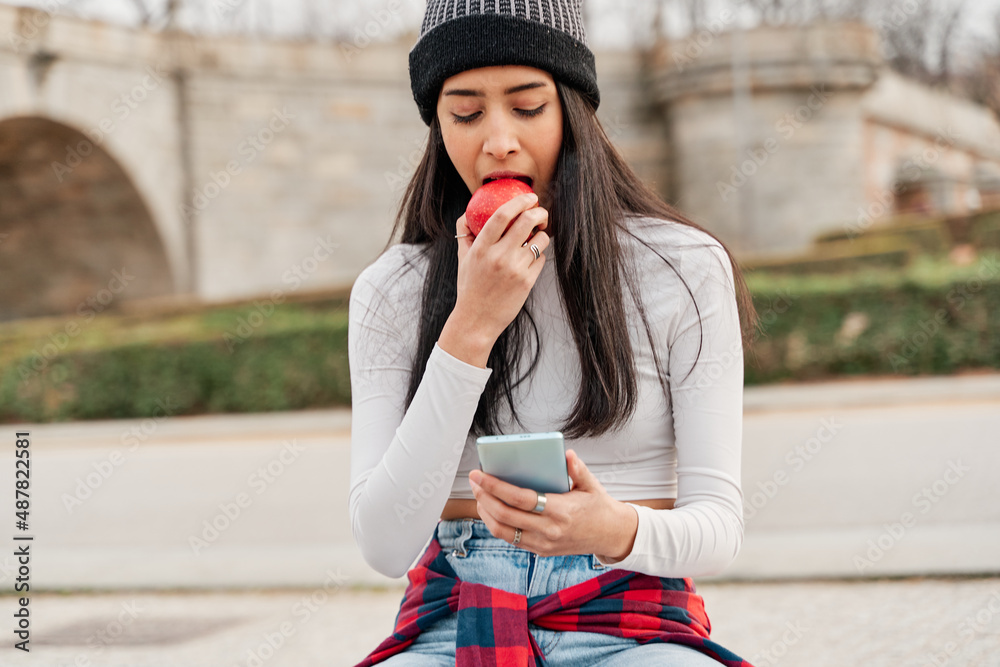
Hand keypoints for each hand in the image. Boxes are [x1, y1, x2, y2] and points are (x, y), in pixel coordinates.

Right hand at [450, 192, 550, 345]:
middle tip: (540, 212)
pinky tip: (530, 259)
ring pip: (540, 240)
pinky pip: (541, 259)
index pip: (502, 214)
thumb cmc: (469, 287)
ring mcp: (515, 269)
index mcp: (481, 248)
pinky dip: (538, 255)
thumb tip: (468, 212)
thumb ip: (465, 234)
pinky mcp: (527, 282)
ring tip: (535, 238)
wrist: (476, 320)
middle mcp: (499, 256)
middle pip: (527, 222)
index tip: (529, 197)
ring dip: (541, 235)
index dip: (519, 202)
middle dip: (539, 212)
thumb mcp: (463, 259)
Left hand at [468, 449, 637, 560]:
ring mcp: (543, 544)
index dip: (496, 487)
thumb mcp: (592, 485)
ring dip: (485, 512)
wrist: (610, 535)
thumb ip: (578, 469)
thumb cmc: (598, 506)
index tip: (480, 475)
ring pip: (503, 532)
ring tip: (479, 494)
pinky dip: (496, 525)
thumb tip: (565, 454)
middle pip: (506, 516)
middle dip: (484, 497)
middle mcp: (550, 531)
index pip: (521, 499)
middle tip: (474, 480)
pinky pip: (511, 540)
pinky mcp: (540, 551)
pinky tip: (490, 509)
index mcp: (562, 512)